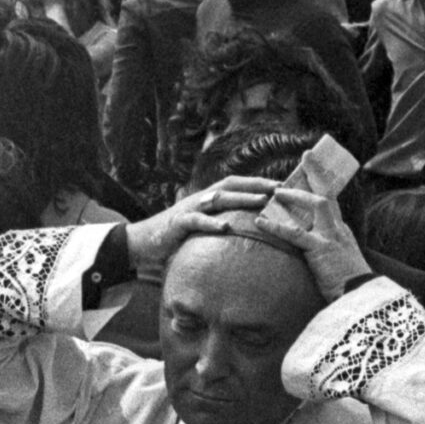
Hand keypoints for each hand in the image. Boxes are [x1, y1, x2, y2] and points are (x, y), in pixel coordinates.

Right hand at [126, 176, 280, 277]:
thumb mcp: (200, 227)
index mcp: (207, 198)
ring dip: (241, 198)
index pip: (237, 184)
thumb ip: (219, 223)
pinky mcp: (177, 223)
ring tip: (262, 200)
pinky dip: (211, 223)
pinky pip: (196, 221)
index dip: (259, 182)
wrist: (141, 241)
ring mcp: (188, 209)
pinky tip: (226, 228)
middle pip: (231, 185)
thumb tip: (245, 231)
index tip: (283, 185)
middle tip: (280, 188)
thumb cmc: (176, 236)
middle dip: (257, 184)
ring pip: (218, 198)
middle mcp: (200, 198)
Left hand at [254, 184, 371, 297]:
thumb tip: (310, 247)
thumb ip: (328, 248)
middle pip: (326, 196)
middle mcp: (339, 229)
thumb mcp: (340, 260)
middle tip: (297, 171)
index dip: (318, 190)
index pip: (331, 204)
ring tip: (275, 194)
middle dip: (313, 181)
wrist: (358, 295)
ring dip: (295, 196)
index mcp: (342, 231)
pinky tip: (260, 223)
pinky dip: (275, 227)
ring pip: (315, 204)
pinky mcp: (320, 248)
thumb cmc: (346, 283)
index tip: (308, 177)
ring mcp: (331, 236)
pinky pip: (294, 233)